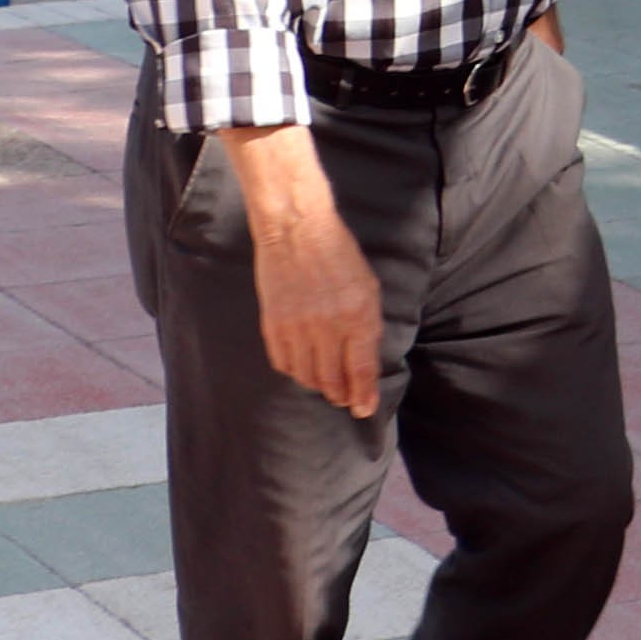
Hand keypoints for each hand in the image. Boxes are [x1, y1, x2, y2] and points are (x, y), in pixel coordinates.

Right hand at [221, 125, 379, 417]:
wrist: (296, 230)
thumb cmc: (340, 255)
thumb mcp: (368, 288)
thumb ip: (368, 327)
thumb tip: (364, 364)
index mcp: (357, 317)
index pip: (361, 371)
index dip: (363, 395)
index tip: (364, 409)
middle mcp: (327, 328)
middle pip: (332, 380)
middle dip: (341, 395)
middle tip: (344, 399)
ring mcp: (297, 328)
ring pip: (307, 376)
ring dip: (318, 385)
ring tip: (326, 385)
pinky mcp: (272, 326)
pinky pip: (284, 363)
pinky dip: (295, 371)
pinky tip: (303, 368)